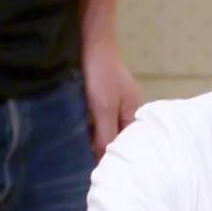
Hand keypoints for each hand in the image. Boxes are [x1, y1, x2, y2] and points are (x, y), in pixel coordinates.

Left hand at [82, 36, 140, 159]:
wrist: (92, 40)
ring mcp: (114, 99)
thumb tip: (105, 162)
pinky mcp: (100, 93)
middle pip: (117, 134)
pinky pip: (96, 115)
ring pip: (105, 125)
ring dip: (94, 135)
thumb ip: (106, 134)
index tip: (103, 170)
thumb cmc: (101, 75)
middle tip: (87, 164)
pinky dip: (89, 123)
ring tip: (80, 152)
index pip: (128, 142)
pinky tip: (77, 130)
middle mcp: (127, 107)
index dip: (116, 155)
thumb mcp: (104, 108)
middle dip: (104, 147)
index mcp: (134, 112)